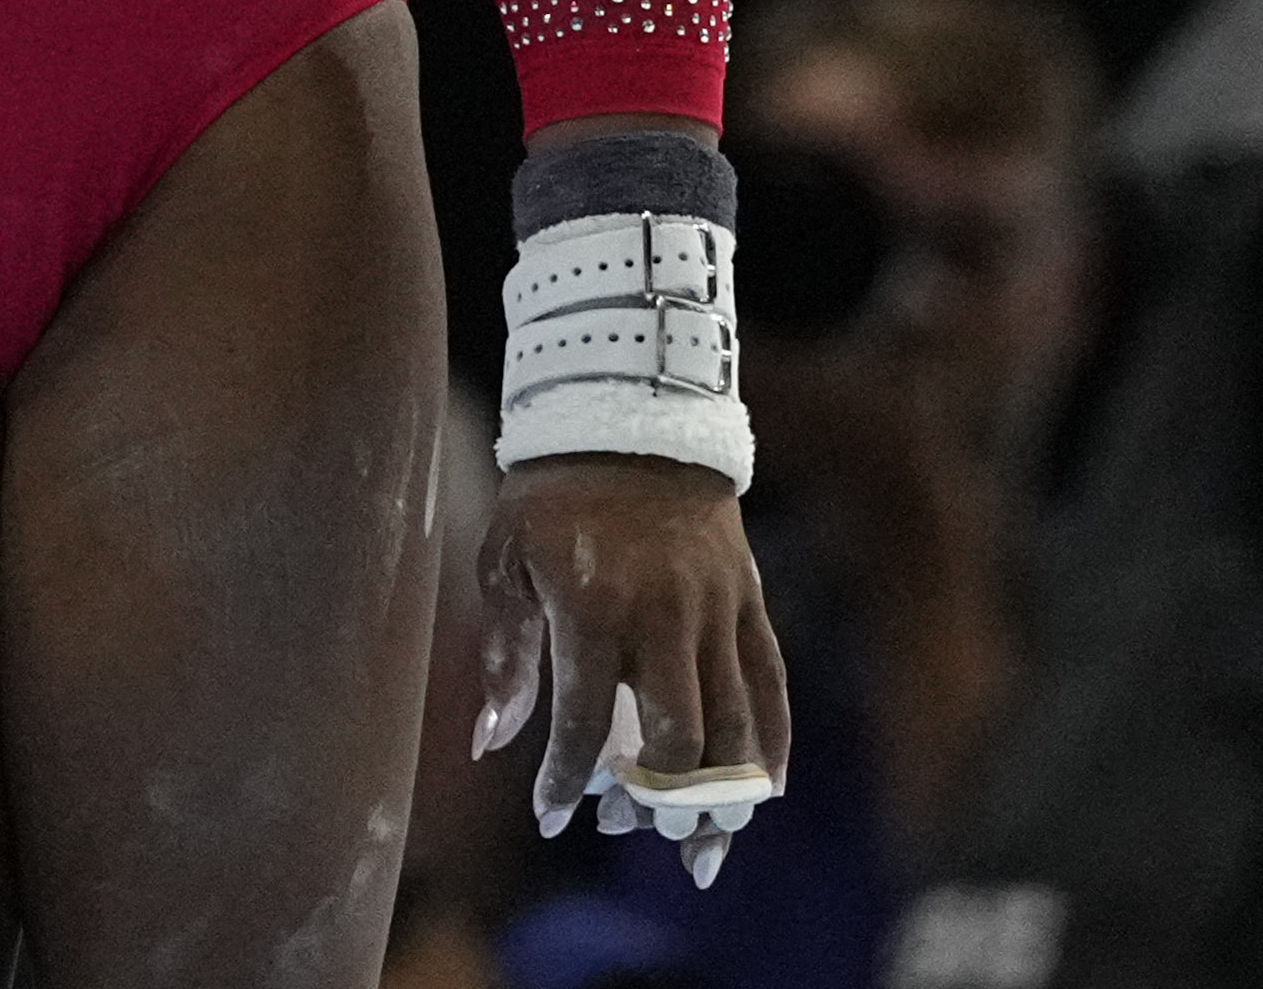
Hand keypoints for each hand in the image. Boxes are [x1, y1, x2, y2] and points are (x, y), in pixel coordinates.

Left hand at [473, 452, 790, 884]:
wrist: (629, 410)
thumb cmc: (550, 494)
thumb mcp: (504, 560)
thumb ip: (506, 655)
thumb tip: (490, 744)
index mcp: (593, 609)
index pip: (583, 725)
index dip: (567, 781)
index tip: (552, 815)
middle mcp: (663, 616)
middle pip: (675, 742)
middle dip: (654, 804)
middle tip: (634, 832)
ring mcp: (715, 609)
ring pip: (732, 726)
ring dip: (719, 799)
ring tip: (701, 851)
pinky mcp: (749, 598)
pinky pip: (771, 684)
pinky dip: (771, 744)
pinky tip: (762, 793)